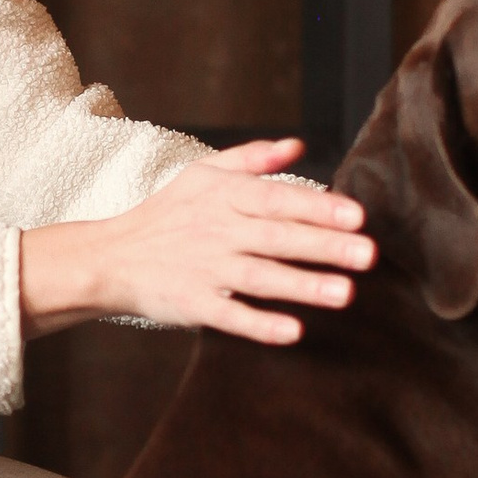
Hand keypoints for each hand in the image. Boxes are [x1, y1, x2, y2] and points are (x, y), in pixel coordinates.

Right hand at [19, 138, 375, 347]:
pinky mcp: (193, 304)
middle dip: (324, 246)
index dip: (318, 207)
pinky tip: (292, 331)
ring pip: (260, 277)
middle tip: (368, 255)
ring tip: (343, 294)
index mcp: (224, 197)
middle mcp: (217, 230)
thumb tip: (298, 145)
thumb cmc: (165, 214)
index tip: (357, 216)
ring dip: (302, 285)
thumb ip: (252, 159)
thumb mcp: (202, 175)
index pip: (277, 199)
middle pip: (277, 237)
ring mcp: (205, 269)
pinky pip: (230, 315)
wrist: (110, 257)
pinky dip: (260, 324)